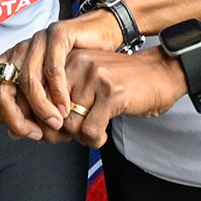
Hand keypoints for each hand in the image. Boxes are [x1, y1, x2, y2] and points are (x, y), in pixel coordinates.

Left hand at [0, 10, 122, 137]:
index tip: (10, 123)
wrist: (100, 36)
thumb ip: (30, 108)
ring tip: (55, 123)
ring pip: (28, 78)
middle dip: (17, 116)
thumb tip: (12, 133)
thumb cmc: (74, 66)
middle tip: (37, 133)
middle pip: (3, 85)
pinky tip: (66, 105)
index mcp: (11, 59)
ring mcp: (37, 40)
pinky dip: (58, 91)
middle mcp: (20, 49)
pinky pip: (52, 66)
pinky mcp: (58, 34)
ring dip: (41, 107)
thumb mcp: (47, 89)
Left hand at [55, 47, 186, 147]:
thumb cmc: (125, 82)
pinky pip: (90, 129)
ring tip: (92, 134)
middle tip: (76, 135)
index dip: (45, 119)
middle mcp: (78, 64)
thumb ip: (66, 98)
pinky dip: (94, 140)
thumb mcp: (89, 81)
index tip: (56, 130)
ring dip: (80, 137)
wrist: (161, 73)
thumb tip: (43, 129)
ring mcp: (95, 78)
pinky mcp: (111, 94)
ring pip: (70, 123)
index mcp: (69, 60)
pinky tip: (102, 135)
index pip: (40, 94)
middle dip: (61, 132)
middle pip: (52, 111)